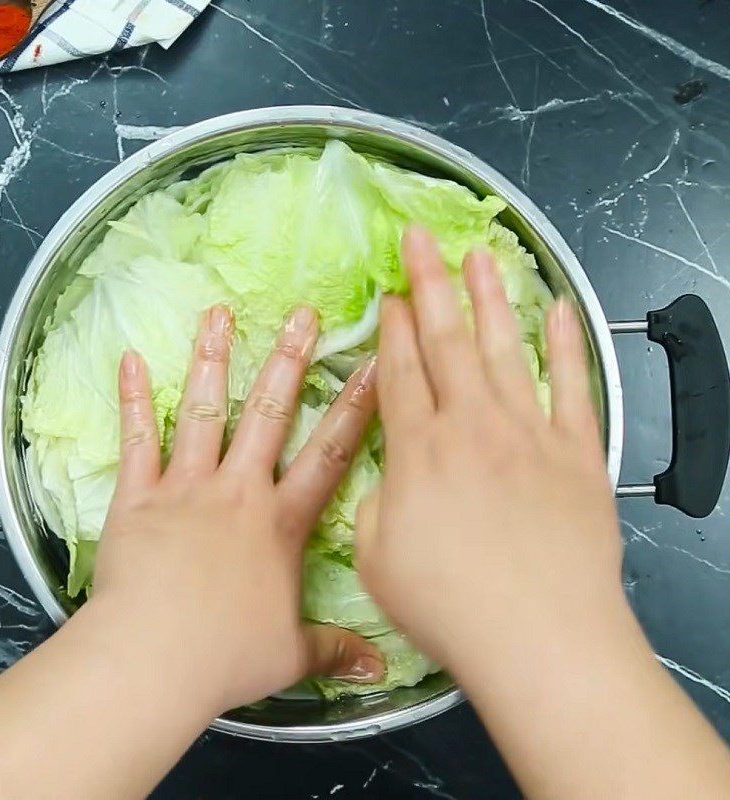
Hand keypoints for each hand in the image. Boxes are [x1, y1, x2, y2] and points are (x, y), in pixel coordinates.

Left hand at [93, 304, 382, 712]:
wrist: (151, 660)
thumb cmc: (225, 656)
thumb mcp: (291, 655)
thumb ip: (335, 651)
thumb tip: (382, 670)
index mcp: (280, 523)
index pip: (329, 456)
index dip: (354, 410)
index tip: (371, 367)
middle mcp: (238, 492)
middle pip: (268, 414)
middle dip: (288, 361)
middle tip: (301, 314)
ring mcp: (186, 488)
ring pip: (204, 411)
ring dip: (212, 359)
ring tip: (218, 313)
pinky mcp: (138, 497)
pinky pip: (137, 440)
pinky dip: (133, 399)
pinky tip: (130, 358)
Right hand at [357, 227, 627, 687]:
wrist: (540, 636)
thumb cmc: (449, 605)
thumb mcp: (376, 558)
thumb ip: (376, 502)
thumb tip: (390, 474)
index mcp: (419, 450)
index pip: (400, 371)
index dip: (391, 328)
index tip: (388, 294)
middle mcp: (472, 426)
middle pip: (447, 341)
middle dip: (430, 284)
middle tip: (420, 238)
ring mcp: (529, 433)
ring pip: (505, 349)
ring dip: (491, 298)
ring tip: (481, 253)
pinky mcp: (577, 452)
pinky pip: (572, 386)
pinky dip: (567, 345)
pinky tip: (560, 309)